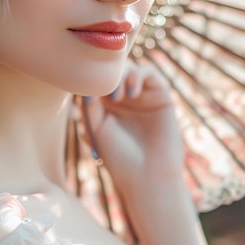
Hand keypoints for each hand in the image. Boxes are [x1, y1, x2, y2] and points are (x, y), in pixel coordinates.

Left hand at [82, 59, 184, 192]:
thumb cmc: (118, 157)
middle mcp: (123, 98)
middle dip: (103, 77)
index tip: (84, 93)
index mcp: (103, 106)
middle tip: (102, 96)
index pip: (94, 80)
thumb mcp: (95, 128)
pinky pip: (149, 72)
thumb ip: (89, 102)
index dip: (88, 80)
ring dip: (119, 77)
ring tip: (116, 98)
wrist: (148, 176)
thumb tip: (86, 79)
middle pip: (110, 70)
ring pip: (128, 68)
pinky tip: (132, 93)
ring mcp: (142, 96)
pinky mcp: (161, 95)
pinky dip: (137, 76)